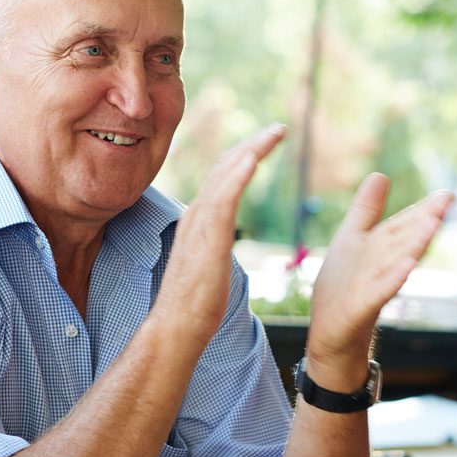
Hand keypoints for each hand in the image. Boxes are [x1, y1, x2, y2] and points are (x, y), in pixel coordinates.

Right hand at [152, 124, 286, 347]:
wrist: (176, 329)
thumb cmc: (194, 305)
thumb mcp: (210, 263)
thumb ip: (214, 243)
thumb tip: (221, 241)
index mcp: (198, 220)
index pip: (222, 177)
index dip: (244, 156)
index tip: (266, 142)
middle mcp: (196, 215)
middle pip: (225, 167)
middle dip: (253, 144)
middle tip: (279, 128)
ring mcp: (199, 226)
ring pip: (225, 175)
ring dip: (251, 150)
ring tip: (275, 133)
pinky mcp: (207, 240)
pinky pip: (223, 200)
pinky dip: (237, 175)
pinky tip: (253, 158)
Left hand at [304, 174, 453, 388]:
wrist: (330, 336)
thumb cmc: (342, 289)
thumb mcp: (351, 240)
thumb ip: (366, 210)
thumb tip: (380, 174)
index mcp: (380, 250)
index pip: (403, 226)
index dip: (423, 210)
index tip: (447, 194)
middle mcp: (382, 267)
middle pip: (405, 241)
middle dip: (424, 222)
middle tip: (448, 202)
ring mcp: (373, 288)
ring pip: (397, 263)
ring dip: (415, 244)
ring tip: (432, 224)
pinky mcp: (361, 308)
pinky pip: (379, 292)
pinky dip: (393, 279)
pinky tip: (407, 266)